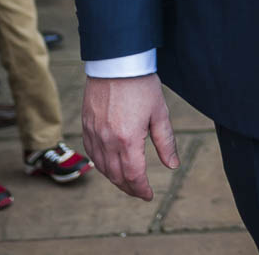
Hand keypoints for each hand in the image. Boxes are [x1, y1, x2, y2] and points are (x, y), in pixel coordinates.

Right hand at [82, 74, 178, 201]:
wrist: (116, 63)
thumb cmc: (141, 85)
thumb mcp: (159, 113)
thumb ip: (166, 142)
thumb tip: (173, 165)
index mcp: (127, 140)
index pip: (133, 175)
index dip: (141, 189)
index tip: (149, 195)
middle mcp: (107, 141)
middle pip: (116, 176)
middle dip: (129, 188)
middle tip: (140, 192)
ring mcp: (94, 134)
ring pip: (102, 167)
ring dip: (115, 179)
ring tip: (127, 182)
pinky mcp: (86, 126)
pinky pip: (92, 153)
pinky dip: (101, 164)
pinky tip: (109, 165)